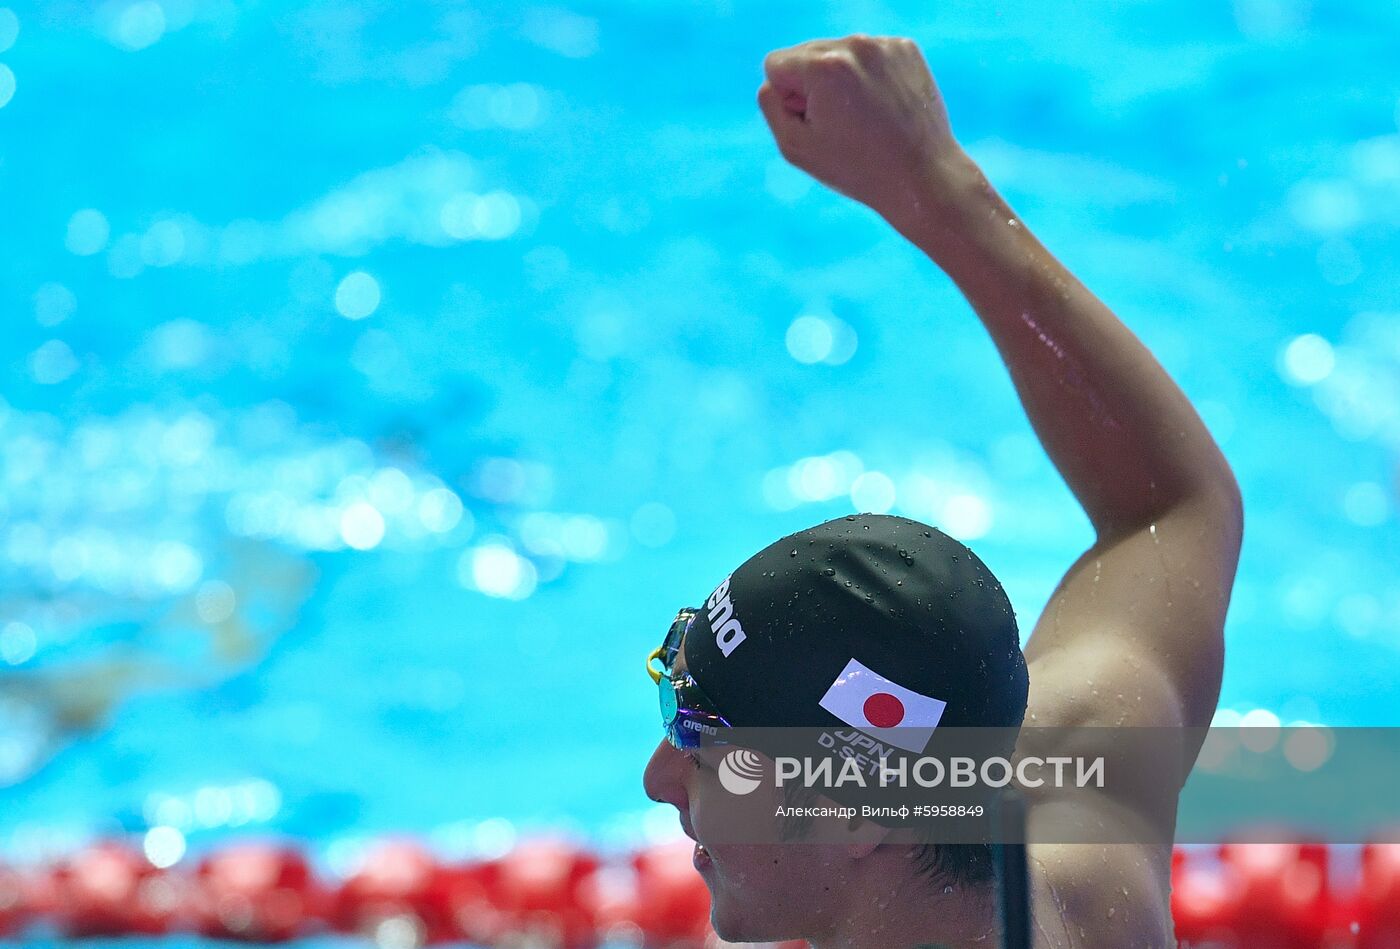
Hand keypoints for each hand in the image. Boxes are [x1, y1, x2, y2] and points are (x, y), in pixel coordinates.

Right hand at [758, 35, 966, 226]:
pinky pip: (868, 55)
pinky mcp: (906, 49)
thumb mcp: (794, 147)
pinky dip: (868, 76)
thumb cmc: (855, 169)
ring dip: (840, 80)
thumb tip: (774, 81)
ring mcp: (884, 44)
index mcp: (822, 66)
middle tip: (840, 124)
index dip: (787, 99)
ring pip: (838, 53)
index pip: (776, 64)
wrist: (921, 177)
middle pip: (806, 54)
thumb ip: (770, 106)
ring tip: (863, 118)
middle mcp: (854, 45)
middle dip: (812, 85)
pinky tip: (882, 106)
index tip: (813, 123)